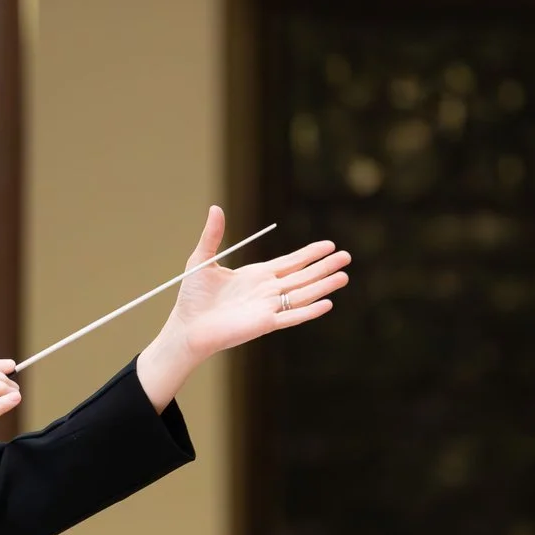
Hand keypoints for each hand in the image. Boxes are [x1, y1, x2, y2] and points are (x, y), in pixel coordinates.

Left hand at [137, 208, 350, 408]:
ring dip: (324, 286)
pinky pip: (292, 317)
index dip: (310, 254)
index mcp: (256, 276)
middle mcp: (267, 291)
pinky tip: (327, 304)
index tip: (329, 245)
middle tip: (347, 256)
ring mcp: (268, 308)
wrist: (187, 326)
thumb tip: (216, 207)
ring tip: (344, 277)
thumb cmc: (193, 298)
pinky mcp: (264, 324)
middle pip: (303, 276)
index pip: (290, 262)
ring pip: (303, 294)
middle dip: (325, 266)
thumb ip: (213, 235)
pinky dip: (309, 311)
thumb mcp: (203, 259)